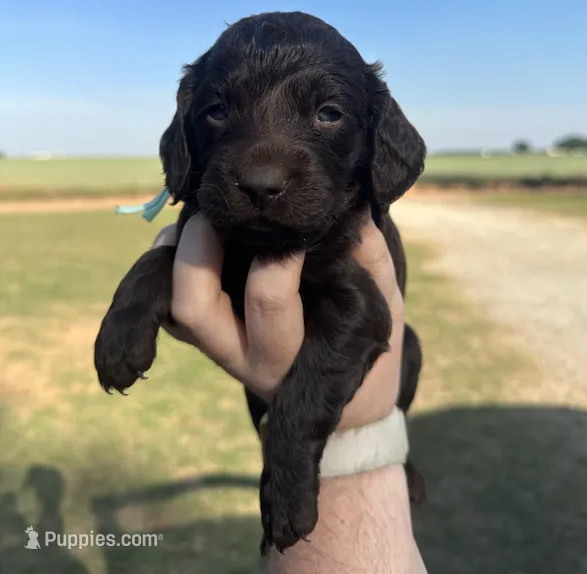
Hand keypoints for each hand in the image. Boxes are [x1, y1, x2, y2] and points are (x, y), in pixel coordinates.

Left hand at [154, 215, 403, 426]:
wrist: (347, 410)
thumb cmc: (364, 352)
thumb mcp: (384, 308)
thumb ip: (370, 262)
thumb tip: (351, 209)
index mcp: (289, 355)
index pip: (268, 299)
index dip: (278, 255)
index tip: (298, 224)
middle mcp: (244, 357)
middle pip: (196, 307)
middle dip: (199, 251)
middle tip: (219, 210)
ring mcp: (219, 351)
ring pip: (176, 308)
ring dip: (176, 256)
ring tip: (198, 215)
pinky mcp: (206, 341)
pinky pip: (170, 307)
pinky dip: (167, 269)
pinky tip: (181, 235)